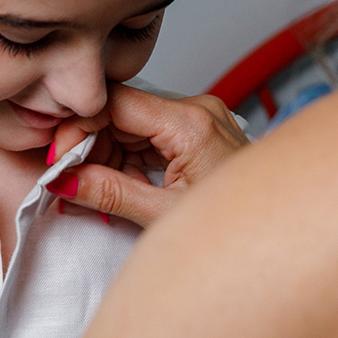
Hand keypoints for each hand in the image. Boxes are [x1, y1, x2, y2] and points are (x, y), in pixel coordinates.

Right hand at [47, 83, 247, 226]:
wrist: (279, 234)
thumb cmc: (235, 230)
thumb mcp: (163, 216)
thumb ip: (109, 194)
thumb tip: (62, 181)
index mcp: (192, 123)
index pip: (115, 103)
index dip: (78, 127)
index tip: (58, 158)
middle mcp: (197, 111)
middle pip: (119, 113)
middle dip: (87, 146)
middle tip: (64, 180)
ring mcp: (198, 120)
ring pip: (128, 125)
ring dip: (103, 156)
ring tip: (90, 191)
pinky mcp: (196, 133)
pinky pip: (146, 138)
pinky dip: (123, 161)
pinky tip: (113, 185)